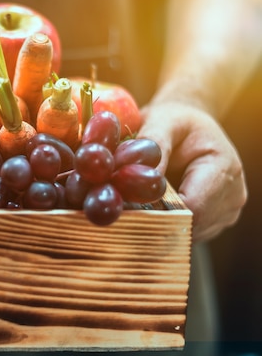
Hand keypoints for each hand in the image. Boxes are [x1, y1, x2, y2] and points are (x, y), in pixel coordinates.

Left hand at [138, 102, 246, 241]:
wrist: (188, 127)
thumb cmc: (175, 121)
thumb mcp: (162, 121)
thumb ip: (153, 143)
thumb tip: (140, 173)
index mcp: (224, 168)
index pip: (194, 208)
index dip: (159, 212)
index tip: (127, 205)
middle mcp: (232, 195)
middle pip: (191, 226)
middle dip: (155, 219)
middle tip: (123, 207)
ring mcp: (225, 212)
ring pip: (187, 234)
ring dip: (159, 223)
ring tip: (138, 203)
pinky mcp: (213, 221)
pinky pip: (185, 233)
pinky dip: (165, 225)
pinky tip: (151, 207)